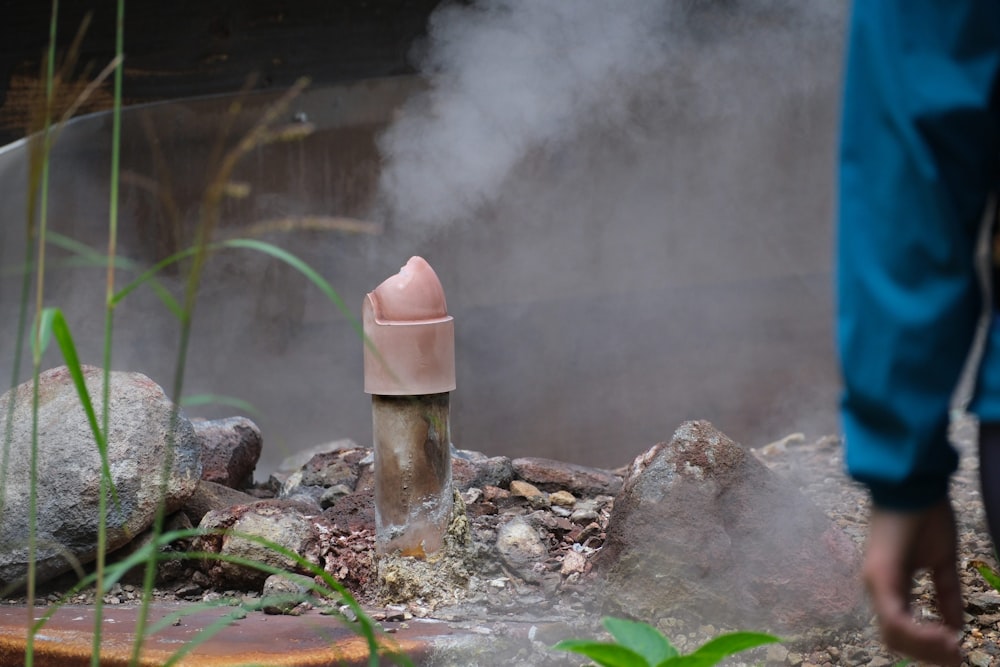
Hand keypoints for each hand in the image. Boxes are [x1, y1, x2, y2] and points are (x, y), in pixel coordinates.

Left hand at [864, 499, 963, 665]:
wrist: (915, 485)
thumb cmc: (925, 516)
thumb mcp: (941, 561)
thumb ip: (946, 593)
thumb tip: (957, 626)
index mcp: (889, 585)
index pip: (900, 629)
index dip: (926, 647)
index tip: (956, 654)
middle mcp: (876, 587)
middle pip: (894, 638)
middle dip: (927, 653)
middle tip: (956, 659)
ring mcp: (875, 582)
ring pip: (892, 633)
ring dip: (925, 647)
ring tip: (953, 650)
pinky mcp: (880, 575)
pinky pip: (895, 617)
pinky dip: (919, 633)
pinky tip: (945, 636)